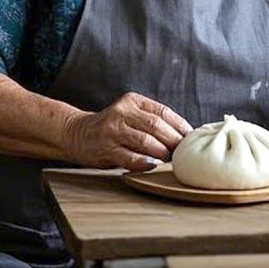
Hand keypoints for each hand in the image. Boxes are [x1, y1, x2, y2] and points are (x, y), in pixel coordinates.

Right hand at [64, 92, 192, 170]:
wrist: (78, 133)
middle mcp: (122, 112)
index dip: (180, 126)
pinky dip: (145, 163)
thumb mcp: (131, 114)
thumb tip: (185, 135)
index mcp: (132, 101)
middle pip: (156, 126)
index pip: (163, 111)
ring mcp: (112, 130)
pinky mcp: (105, 148)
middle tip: (182, 153)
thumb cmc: (113, 128)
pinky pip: (130, 157)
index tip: (190, 138)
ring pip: (145, 141)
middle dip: (173, 141)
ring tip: (170, 160)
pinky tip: (153, 166)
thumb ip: (152, 120)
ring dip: (162, 153)